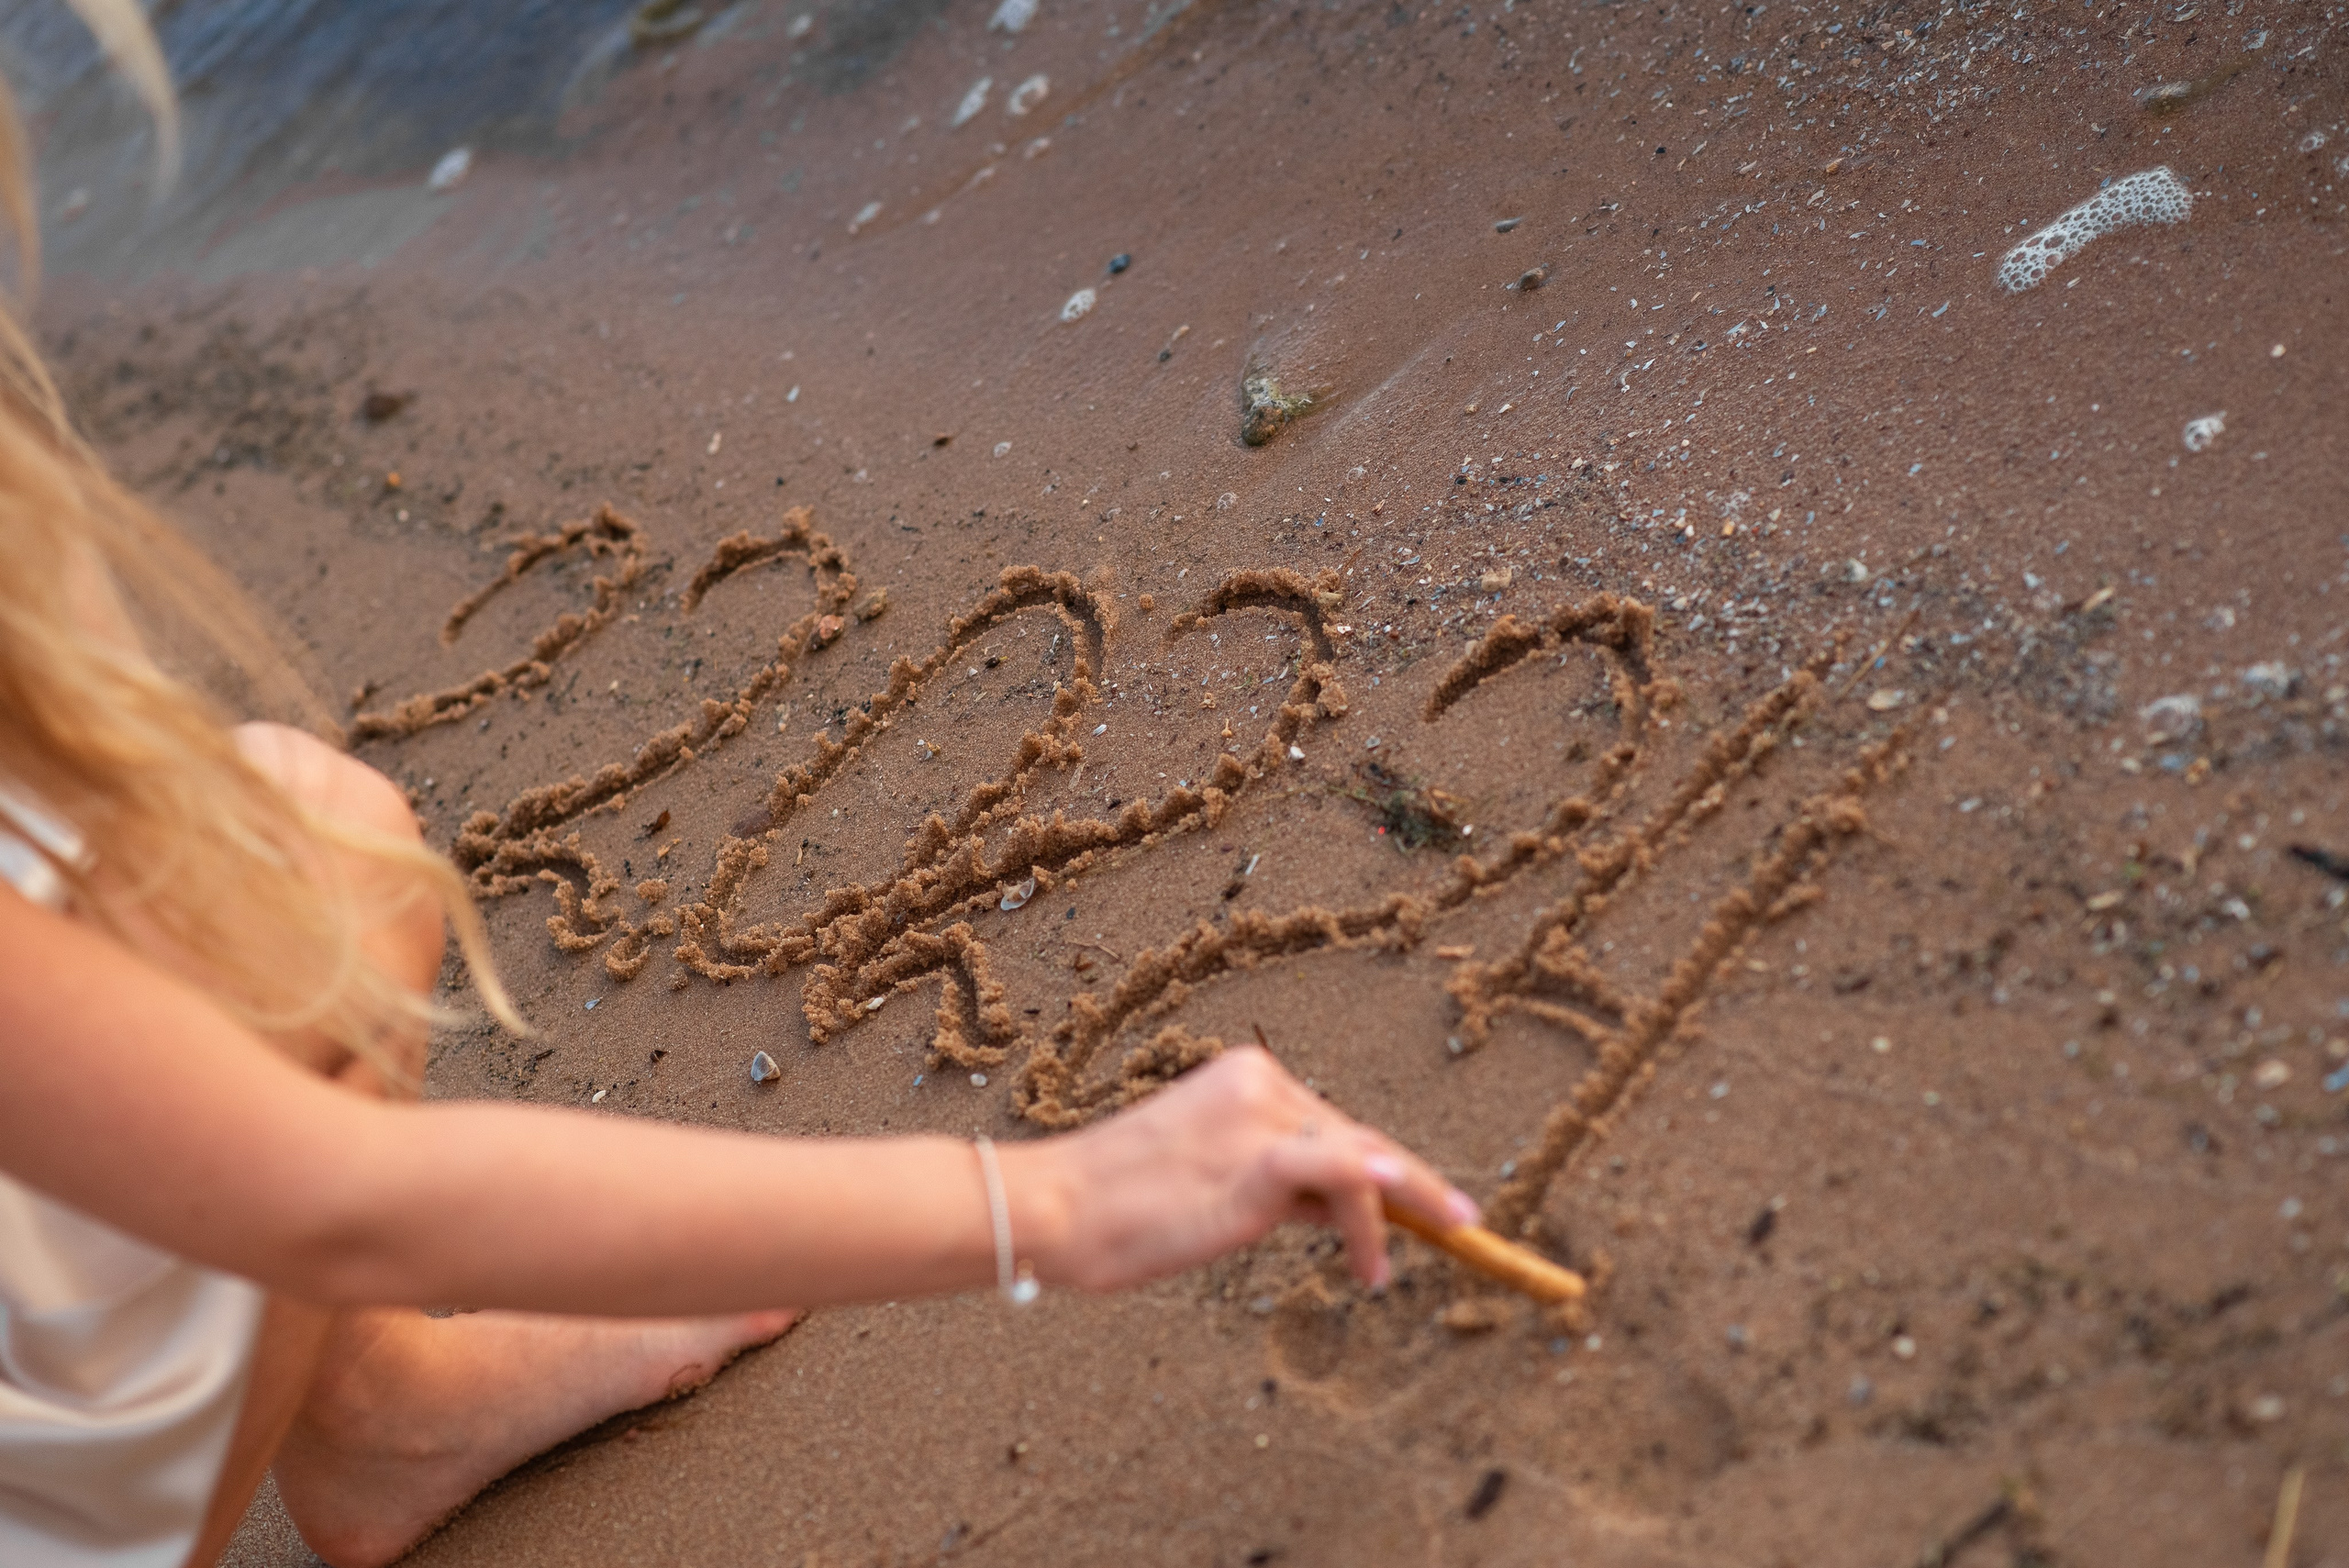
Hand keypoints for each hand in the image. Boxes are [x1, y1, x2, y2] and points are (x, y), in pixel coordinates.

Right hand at [1007, 1046, 1479, 1292]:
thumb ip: (1275, 1184)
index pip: (1332, 1124)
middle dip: (1413, 1187)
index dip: (1388, 1167)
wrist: (1055, 1207)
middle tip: (1464, 1223)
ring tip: (1433, 1244)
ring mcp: (1259, 1117)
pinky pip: (1344, 1173)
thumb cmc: (1116, 1207)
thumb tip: (1343, 1210)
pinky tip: (1407, 1226)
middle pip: (1359, 1137)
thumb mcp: (1208, 1183)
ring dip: (1408, 1208)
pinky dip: (1381, 1200)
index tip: (1430, 1201)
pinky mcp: (1258, 1159)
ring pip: (1362, 1158)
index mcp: (1243, 1077)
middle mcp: (1259, 1082)